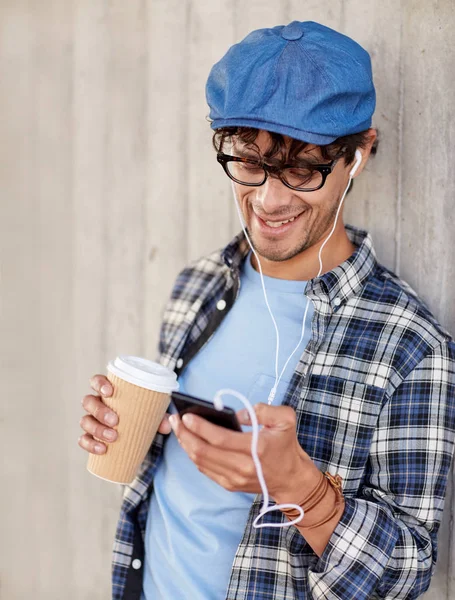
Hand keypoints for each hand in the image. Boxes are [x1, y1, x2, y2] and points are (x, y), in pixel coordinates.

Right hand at [78, 374, 171, 453]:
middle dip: (100, 411)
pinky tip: (102, 449)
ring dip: (97, 429)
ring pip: (85, 421)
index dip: (99, 384)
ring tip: (112, 437)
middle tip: (115, 421)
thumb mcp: (151, 411)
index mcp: (108, 391)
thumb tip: (168, 425)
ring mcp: (91, 419)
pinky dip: (90, 444)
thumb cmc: (140, 413)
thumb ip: (160, 416)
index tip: (110, 392)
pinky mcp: (90, 436)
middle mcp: (96, 403)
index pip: (96, 381)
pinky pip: (83, 439)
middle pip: (88, 402)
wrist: (136, 432)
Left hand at [169, 403, 319, 500]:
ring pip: (200, 462)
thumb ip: (264, 410)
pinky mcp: (229, 485)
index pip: (220, 439)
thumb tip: (238, 414)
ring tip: (178, 428)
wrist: (292, 480)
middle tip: (175, 419)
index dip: (200, 427)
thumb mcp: (286, 420)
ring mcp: (234, 479)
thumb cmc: (286, 447)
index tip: (186, 416)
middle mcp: (242, 467)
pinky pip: (205, 469)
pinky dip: (193, 455)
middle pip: (204, 452)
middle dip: (185, 434)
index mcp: (256, 449)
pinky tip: (188, 442)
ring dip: (186, 444)